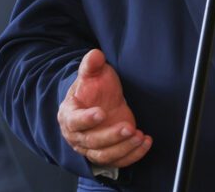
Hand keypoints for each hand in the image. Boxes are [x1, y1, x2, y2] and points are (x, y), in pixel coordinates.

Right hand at [58, 49, 151, 167]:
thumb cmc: (93, 88)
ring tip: (139, 136)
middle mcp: (77, 136)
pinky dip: (133, 155)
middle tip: (128, 127)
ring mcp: (91, 148)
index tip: (101, 113)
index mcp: (69, 115)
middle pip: (91, 141)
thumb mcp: (92, 73)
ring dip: (123, 148)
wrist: (99, 101)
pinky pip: (118, 161)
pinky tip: (145, 142)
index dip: (86, 119)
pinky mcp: (107, 153)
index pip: (74, 121)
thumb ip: (91, 65)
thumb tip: (95, 54)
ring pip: (104, 155)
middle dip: (111, 136)